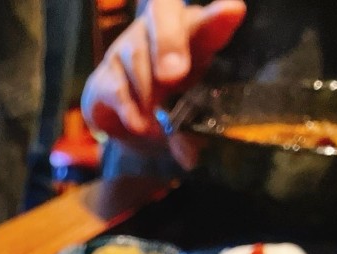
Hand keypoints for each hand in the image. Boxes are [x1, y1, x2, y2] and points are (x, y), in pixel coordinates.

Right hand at [81, 0, 245, 144]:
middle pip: (162, 11)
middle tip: (174, 76)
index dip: (218, 17)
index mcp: (196, 36)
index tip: (232, 13)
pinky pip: (114, 84)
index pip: (209, 21)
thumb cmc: (173, 117)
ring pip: (136, 52)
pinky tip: (139, 125)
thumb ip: (191, 133)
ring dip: (147, 92)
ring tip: (155, 122)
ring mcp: (129, 45)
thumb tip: (190, 155)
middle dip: (168, 42)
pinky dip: (128, 108)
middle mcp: (162, 29)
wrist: (135, 134)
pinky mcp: (105, 73)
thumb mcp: (189, 125)